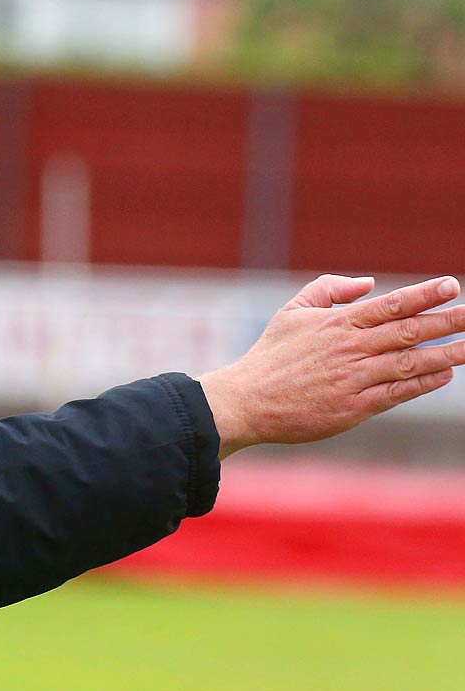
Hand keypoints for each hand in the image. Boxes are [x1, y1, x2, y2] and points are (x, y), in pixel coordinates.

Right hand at [196, 274, 464, 457]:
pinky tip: (444, 374)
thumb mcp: (292, 312)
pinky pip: (397, 393)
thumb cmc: (271, 356)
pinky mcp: (354, 407)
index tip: (452, 286)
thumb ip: (328, 290)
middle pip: (410, 331)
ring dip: (446, 354)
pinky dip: (423, 383)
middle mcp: (351, 349)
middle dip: (448, 322)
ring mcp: (355, 378)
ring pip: (410, 362)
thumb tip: (367, 283)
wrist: (247, 400)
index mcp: (338, 324)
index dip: (424, 295)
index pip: (390, 305)